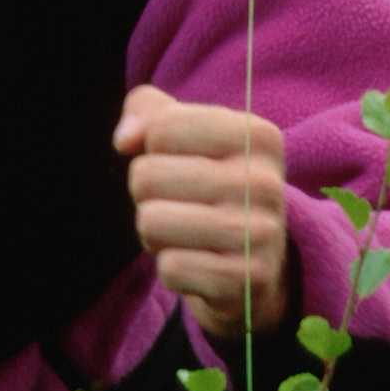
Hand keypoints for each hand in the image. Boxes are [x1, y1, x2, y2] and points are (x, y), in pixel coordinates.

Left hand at [114, 85, 291, 338]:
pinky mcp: (248, 280)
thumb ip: (149, 110)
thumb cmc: (211, 185)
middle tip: (179, 205)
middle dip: (146, 194)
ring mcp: (260, 233)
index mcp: (257, 135)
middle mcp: (265, 181)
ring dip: (154, 233)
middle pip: (146, 176)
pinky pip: (171, 268)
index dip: (153, 149)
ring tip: (186, 234)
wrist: (257, 265)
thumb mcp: (188, 134)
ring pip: (151, 222)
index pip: (162, 127)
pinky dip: (172, 270)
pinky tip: (199, 265)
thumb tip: (124, 139)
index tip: (181, 163)